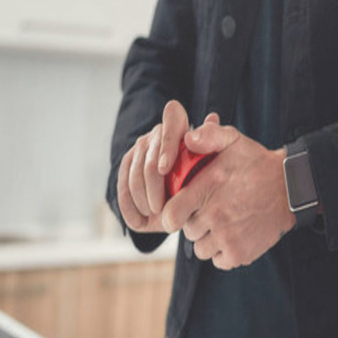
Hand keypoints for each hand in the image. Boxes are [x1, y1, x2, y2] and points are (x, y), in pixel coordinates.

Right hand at [116, 101, 219, 232]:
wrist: (188, 190)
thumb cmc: (207, 172)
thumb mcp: (215, 156)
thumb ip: (213, 140)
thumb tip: (211, 117)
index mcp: (177, 123)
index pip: (171, 119)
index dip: (165, 145)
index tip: (165, 169)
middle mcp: (156, 133)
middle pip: (149, 161)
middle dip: (154, 188)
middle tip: (162, 208)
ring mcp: (139, 148)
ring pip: (134, 175)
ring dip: (142, 199)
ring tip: (154, 215)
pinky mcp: (127, 164)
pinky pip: (122, 186)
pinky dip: (129, 206)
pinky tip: (138, 220)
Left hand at [161, 121, 294, 269]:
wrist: (291, 187)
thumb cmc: (257, 164)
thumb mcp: (233, 140)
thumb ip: (207, 135)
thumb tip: (186, 138)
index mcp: (207, 190)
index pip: (170, 216)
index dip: (171, 215)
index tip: (180, 210)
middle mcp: (215, 216)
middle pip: (187, 232)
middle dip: (194, 223)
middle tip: (211, 210)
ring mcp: (228, 237)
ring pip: (201, 249)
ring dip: (208, 239)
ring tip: (222, 223)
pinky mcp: (240, 253)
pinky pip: (218, 261)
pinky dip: (223, 252)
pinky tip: (233, 235)